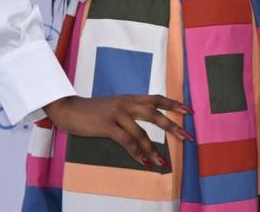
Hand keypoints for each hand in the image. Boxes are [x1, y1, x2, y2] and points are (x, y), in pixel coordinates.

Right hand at [44, 94, 192, 167]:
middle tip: (188, 136)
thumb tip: (145, 125)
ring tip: (163, 162)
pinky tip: (144, 161)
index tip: (190, 111)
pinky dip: (137, 153)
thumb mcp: (115, 106)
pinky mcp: (107, 125)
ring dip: (153, 149)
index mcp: (131, 97)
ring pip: (142, 132)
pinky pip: (126, 141)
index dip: (174, 104)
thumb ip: (130, 111)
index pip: (157, 98)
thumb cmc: (93, 111)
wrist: (69, 108)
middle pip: (155, 113)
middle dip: (172, 126)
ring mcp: (118, 113)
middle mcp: (127, 103)